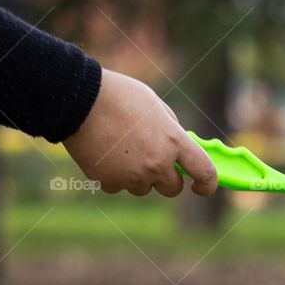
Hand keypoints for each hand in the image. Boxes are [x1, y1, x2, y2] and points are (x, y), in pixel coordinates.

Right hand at [63, 68, 216, 197]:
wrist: (77, 98)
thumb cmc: (118, 95)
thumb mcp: (154, 105)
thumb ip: (171, 129)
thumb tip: (179, 150)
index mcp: (173, 141)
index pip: (204, 172)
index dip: (207, 184)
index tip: (200, 187)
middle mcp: (157, 163)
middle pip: (172, 189)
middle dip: (166, 180)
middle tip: (153, 163)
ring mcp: (133, 176)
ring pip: (143, 188)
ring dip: (138, 176)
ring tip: (121, 148)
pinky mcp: (109, 182)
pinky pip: (118, 186)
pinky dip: (113, 175)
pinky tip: (104, 153)